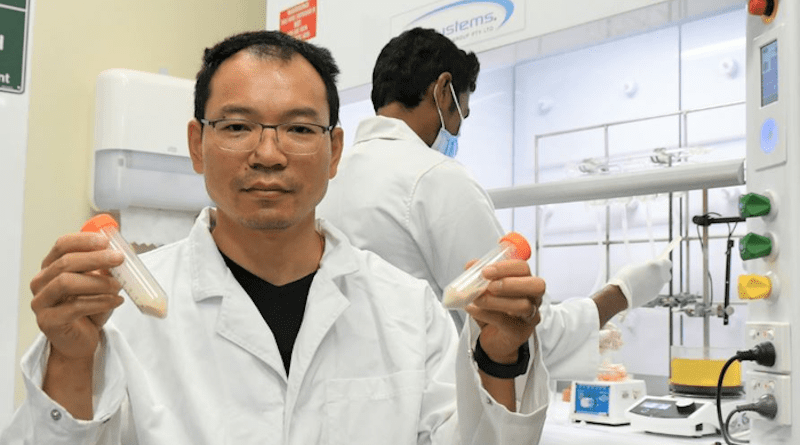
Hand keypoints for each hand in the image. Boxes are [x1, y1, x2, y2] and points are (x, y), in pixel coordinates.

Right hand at [30, 232, 125, 361]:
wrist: (81, 341)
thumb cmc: (89, 309)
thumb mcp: (100, 284)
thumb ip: (106, 269)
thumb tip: (121, 252)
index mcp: (51, 267)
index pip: (62, 246)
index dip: (84, 240)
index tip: (106, 241)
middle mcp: (41, 282)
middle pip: (65, 262)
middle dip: (96, 258)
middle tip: (119, 259)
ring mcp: (41, 302)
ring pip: (66, 282)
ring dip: (98, 282)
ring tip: (118, 286)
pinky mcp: (48, 321)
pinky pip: (74, 307)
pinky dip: (100, 302)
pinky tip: (116, 301)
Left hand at [464, 259, 543, 363]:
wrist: (493, 340)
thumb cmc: (493, 312)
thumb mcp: (485, 290)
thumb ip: (479, 276)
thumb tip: (471, 265)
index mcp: (525, 282)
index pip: (523, 268)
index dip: (505, 267)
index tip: (485, 271)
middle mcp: (533, 298)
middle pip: (536, 285)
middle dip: (510, 283)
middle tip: (489, 285)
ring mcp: (530, 316)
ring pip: (523, 305)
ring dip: (496, 300)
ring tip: (477, 299)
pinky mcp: (520, 332)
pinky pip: (505, 321)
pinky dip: (485, 313)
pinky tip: (472, 309)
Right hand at [607, 258, 671, 309]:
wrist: (620, 294)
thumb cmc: (625, 277)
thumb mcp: (635, 267)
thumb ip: (645, 268)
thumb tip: (649, 270)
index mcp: (656, 266)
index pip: (668, 263)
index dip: (662, 263)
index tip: (656, 262)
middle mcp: (660, 277)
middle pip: (666, 274)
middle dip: (661, 273)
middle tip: (651, 272)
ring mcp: (658, 288)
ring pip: (660, 283)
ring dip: (654, 281)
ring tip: (641, 281)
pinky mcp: (654, 296)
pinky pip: (654, 289)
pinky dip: (649, 288)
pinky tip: (639, 288)